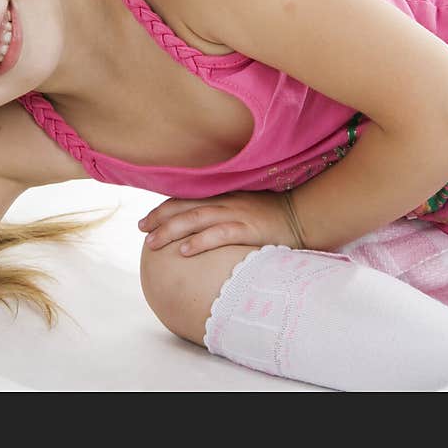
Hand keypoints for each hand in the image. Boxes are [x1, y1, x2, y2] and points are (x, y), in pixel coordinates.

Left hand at [138, 190, 302, 255]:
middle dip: (159, 218)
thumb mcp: (247, 209)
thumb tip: (204, 230)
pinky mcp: (248, 228)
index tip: (145, 220)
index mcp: (224, 196)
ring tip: (151, 243)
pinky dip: (199, 242)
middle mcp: (226, 201)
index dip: (163, 209)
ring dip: (170, 230)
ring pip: (194, 219)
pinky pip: (218, 234)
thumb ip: (227, 214)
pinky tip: (183, 252)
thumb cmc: (277, 216)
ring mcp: (236, 213)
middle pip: (184, 207)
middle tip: (140, 230)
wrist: (307, 214)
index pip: (186, 199)